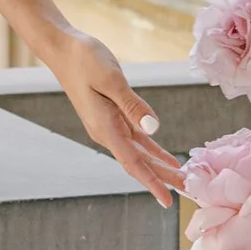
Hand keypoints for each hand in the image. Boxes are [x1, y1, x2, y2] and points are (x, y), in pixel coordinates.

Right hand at [45, 29, 184, 205]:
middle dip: (162, 178)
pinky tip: (167, 157)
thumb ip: (132, 105)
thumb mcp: (111, 79)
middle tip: (188, 191)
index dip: (152, 182)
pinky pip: (136, 139)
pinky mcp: (112, 115)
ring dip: (160, 166)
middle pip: (139, 163)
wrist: (62, 48)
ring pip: (139, 153)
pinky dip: (152, 149)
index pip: (133, 163)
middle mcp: (106, 132)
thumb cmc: (84, 59)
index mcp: (105, 127)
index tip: (167, 201)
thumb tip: (153, 129)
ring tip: (182, 179)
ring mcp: (109, 125)